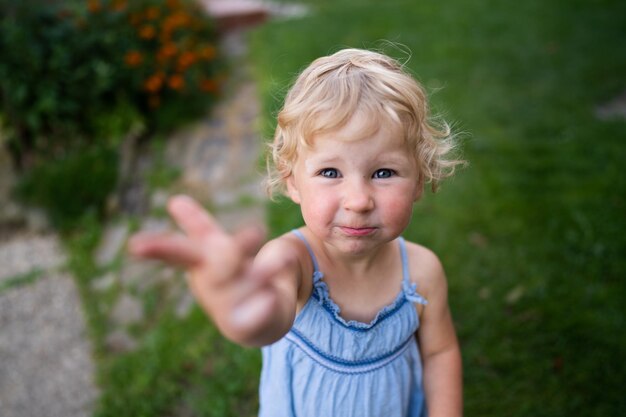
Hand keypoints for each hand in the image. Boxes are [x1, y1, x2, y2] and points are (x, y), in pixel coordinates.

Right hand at [128, 195, 277, 341]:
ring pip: (246, 284)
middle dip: (235, 249)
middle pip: (218, 265)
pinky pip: (257, 313)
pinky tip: (270, 299)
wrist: (264, 318)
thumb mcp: (217, 248)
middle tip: (257, 230)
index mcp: (200, 264)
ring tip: (284, 258)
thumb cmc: (235, 277)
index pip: (178, 251)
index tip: (135, 245)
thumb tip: (174, 200)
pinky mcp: (246, 328)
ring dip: (266, 270)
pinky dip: (265, 304)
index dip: (157, 248)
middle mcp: (210, 288)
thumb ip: (199, 226)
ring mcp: (227, 310)